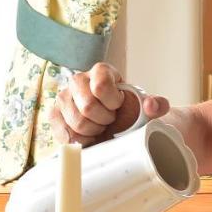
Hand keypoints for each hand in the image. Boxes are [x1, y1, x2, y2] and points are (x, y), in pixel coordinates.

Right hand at [50, 62, 169, 145]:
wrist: (116, 126)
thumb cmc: (130, 113)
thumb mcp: (147, 109)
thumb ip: (157, 105)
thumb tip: (152, 105)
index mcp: (101, 71)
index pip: (102, 86)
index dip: (113, 102)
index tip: (119, 106)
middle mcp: (77, 80)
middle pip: (88, 106)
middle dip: (104, 120)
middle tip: (111, 120)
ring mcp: (62, 97)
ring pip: (76, 122)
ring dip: (93, 131)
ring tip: (100, 126)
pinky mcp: (54, 115)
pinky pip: (64, 133)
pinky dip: (80, 140)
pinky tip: (89, 135)